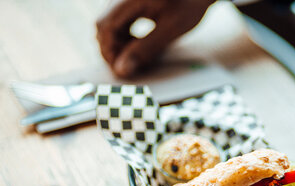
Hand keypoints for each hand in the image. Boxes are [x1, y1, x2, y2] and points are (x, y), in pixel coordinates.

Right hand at [96, 0, 214, 77]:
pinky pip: (119, 19)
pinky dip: (125, 34)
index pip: (106, 25)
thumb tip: (122, 70)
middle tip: (129, 66)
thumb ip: (145, 49)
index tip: (121, 69)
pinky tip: (137, 42)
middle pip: (103, 24)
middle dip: (112, 48)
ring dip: (118, 42)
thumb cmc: (192, 2)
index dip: (109, 51)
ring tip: (135, 56)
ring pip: (109, 23)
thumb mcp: (171, 28)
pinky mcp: (130, 0)